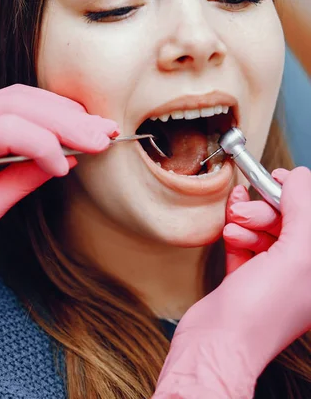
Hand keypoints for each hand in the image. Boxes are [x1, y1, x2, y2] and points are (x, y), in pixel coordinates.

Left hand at [0, 84, 118, 286]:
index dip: (47, 144)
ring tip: (97, 128)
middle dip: (66, 121)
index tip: (70, 168)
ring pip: (18, 97)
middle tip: (104, 135)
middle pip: (18, 103)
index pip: (7, 128)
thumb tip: (63, 162)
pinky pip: (10, 103)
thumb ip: (21, 182)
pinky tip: (71, 121)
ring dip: (61, 112)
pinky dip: (44, 112)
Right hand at [153, 167, 310, 397]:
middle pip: (290, 223)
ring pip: (265, 232)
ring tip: (233, 227)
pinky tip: (227, 227)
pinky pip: (245, 245)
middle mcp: (303, 273)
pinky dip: (235, 233)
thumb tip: (300, 177)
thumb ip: (303, 210)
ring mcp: (274, 277)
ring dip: (247, 223)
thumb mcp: (297, 253)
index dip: (299, 196)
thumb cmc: (263, 310)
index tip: (277, 179)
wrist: (217, 342)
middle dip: (267, 210)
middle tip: (247, 211)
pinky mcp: (246, 279)